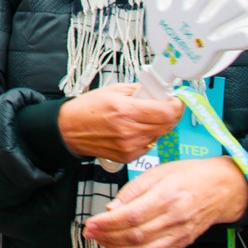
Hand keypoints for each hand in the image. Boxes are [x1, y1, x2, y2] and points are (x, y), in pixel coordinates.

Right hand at [59, 83, 184, 162]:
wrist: (70, 129)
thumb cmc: (89, 108)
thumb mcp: (114, 90)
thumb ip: (139, 91)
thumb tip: (159, 91)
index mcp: (126, 110)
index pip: (166, 112)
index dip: (176, 106)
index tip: (175, 101)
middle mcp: (129, 131)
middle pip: (167, 125)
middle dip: (169, 114)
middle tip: (163, 106)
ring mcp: (129, 146)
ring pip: (159, 135)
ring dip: (158, 126)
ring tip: (143, 118)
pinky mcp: (128, 156)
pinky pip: (149, 145)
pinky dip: (147, 136)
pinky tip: (135, 130)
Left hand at [82, 157, 247, 247]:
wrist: (222, 188)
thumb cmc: (189, 175)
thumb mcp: (158, 171)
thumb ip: (133, 190)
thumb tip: (112, 208)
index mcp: (166, 196)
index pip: (131, 216)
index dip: (107, 223)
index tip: (90, 223)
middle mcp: (174, 218)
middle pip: (135, 236)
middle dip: (107, 237)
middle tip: (90, 233)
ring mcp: (180, 234)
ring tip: (102, 241)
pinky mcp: (182, 243)